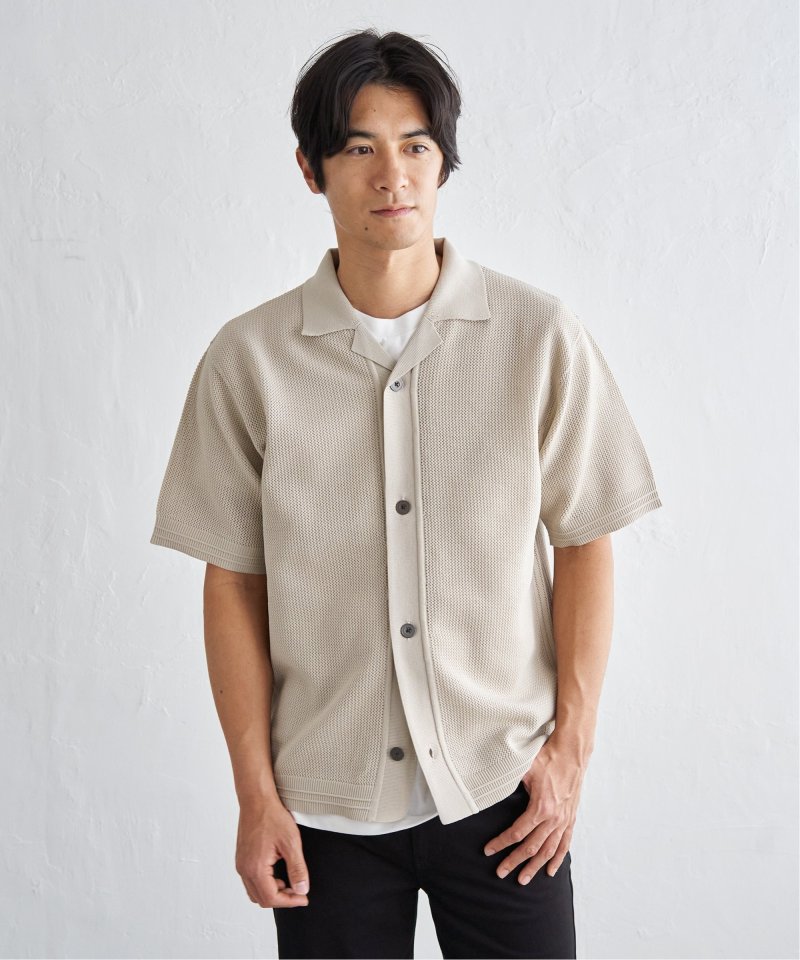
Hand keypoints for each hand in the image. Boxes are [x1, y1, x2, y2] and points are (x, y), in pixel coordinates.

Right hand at [235, 797, 310, 907]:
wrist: (256, 799)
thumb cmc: (272, 817)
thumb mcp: (291, 843)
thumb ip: (297, 869)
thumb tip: (301, 890)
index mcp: (255, 868)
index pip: (271, 899)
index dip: (290, 902)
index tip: (304, 897)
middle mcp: (244, 869)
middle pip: (261, 899)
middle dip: (281, 899)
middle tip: (298, 891)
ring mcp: (241, 864)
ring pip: (255, 891)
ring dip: (272, 892)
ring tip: (289, 881)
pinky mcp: (241, 858)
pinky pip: (251, 880)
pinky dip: (264, 883)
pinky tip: (277, 872)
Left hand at [482, 736, 586, 882]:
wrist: (573, 753)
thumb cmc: (548, 758)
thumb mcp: (525, 768)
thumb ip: (509, 780)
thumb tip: (490, 785)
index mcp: (541, 808)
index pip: (517, 833)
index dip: (501, 843)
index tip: (488, 850)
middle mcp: (554, 819)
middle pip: (531, 847)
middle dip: (515, 862)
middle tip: (501, 873)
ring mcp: (564, 820)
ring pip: (548, 851)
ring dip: (535, 866)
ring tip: (523, 879)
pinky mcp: (570, 818)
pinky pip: (564, 844)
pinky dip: (558, 859)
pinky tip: (550, 871)